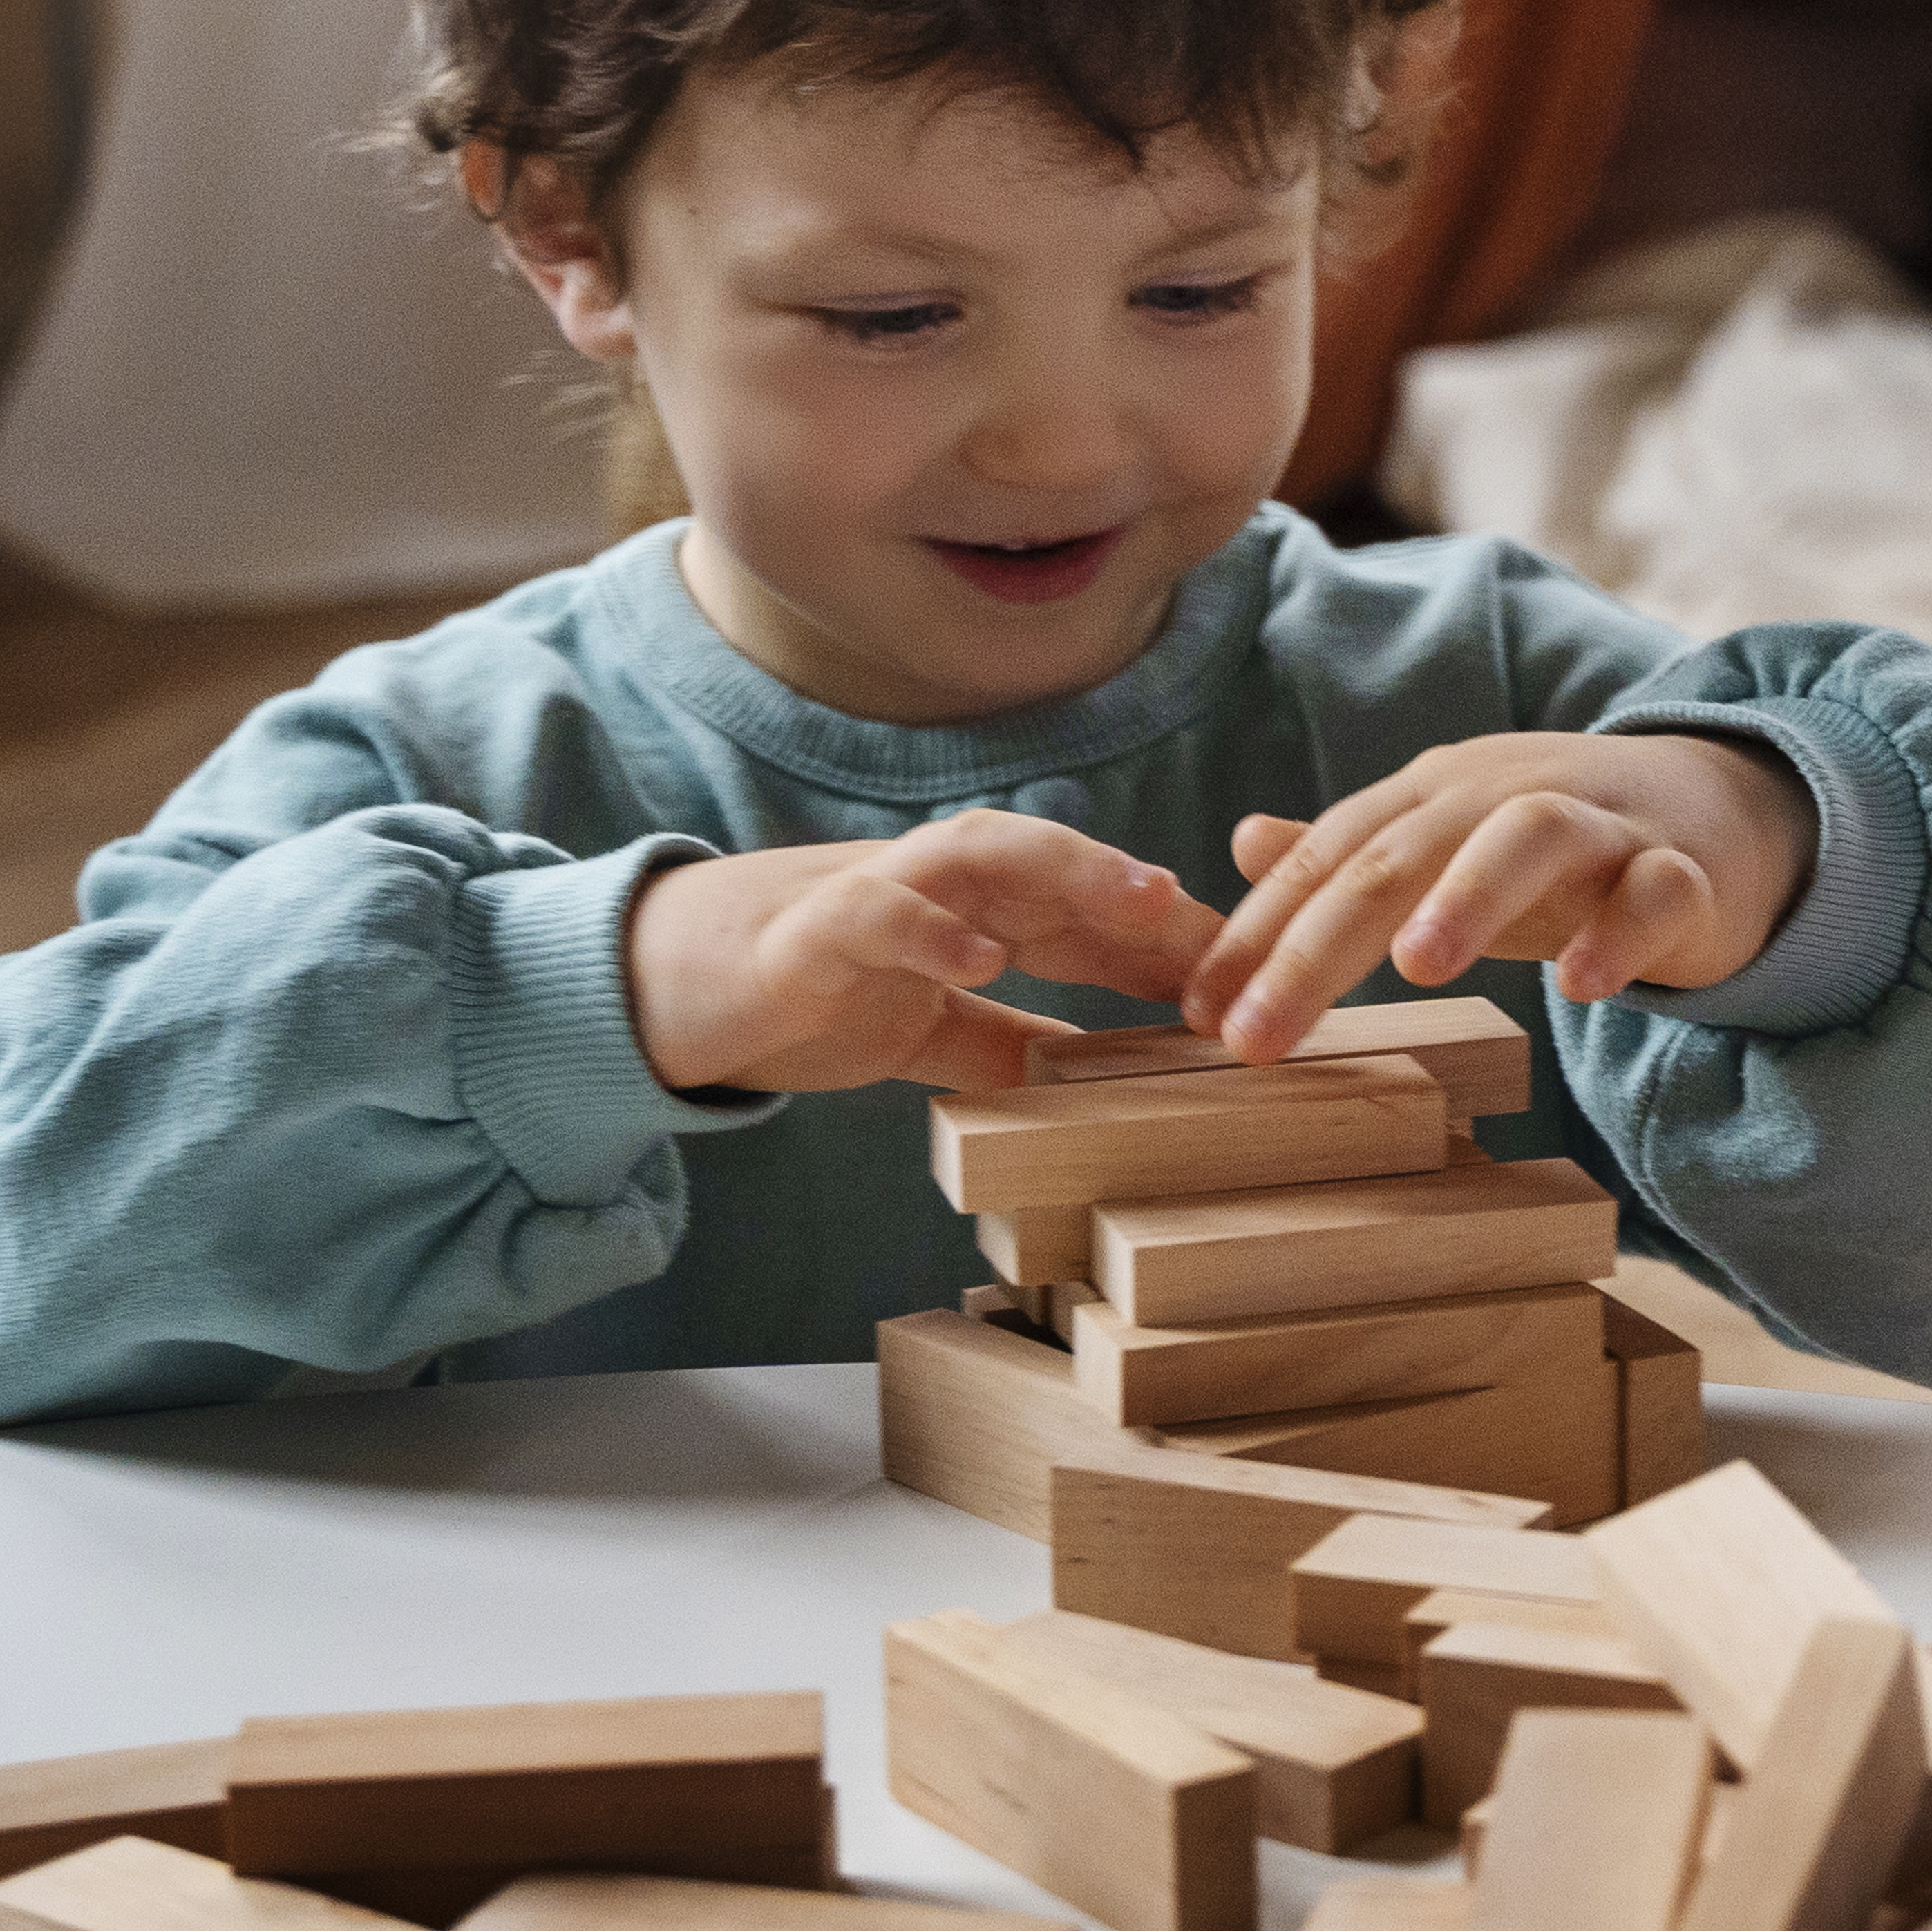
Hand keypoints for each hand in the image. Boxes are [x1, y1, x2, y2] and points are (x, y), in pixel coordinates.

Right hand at [626, 815, 1216, 1097]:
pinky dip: (933, 929)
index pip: (1095, 915)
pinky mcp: (817, 928)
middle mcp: (948, 889)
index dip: (1172, 942)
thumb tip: (1102, 1077)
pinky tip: (981, 956)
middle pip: (1066, 867)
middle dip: (1149, 890)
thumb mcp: (935, 1033)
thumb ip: (1013, 1044)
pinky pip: (881, 913)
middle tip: (1229, 926)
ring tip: (1138, 901)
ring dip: (1070, 869)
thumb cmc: (817, 993)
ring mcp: (885, 895)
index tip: (1250, 980)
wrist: (681, 986)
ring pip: (990, 853)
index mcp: (982, 916)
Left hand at [1184, 730, 1814, 1056]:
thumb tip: (1244, 844)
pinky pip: (1655, 891)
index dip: (1258, 933)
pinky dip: (1620, 931)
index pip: (1331, 856)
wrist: (1718, 810)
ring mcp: (1602, 826)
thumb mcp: (1450, 845)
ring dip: (1469, 895)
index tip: (1200, 1014)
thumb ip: (1354, 852)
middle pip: (1402, 851)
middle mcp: (1508, 794)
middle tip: (1258, 1034)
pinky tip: (1584, 986)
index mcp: (1438, 796)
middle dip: (1320, 942)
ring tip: (1418, 969)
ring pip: (1528, 838)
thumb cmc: (1561, 850)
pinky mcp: (1686, 870)